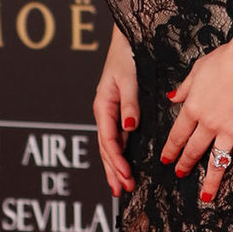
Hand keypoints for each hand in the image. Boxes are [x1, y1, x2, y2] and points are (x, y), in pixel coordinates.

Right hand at [93, 27, 138, 197]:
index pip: (108, 140)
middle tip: (124, 191)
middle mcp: (104, 112)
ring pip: (110, 146)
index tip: (127, 175)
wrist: (128, 41)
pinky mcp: (119, 111)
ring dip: (115, 167)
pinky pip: (117, 138)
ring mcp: (110, 113)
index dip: (117, 160)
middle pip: (106, 149)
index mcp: (103, 106)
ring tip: (121, 187)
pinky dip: (119, 154)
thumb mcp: (128, 80)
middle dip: (114, 171)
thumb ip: (130, 104)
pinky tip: (124, 165)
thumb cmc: (127, 57)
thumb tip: (130, 128)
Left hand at [161, 38, 232, 201]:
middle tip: (181, 173)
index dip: (170, 149)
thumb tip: (171, 97)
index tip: (165, 159)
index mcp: (193, 108)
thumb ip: (184, 88)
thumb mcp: (197, 70)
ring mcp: (229, 130)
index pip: (177, 134)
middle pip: (193, 149)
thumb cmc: (225, 59)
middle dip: (185, 164)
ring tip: (205, 196)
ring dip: (210, 181)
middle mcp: (208, 123)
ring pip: (217, 161)